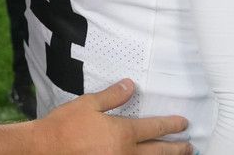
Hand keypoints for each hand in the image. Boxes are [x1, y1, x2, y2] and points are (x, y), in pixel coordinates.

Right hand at [35, 79, 191, 154]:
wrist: (44, 149)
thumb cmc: (64, 126)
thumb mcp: (88, 104)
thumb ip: (113, 96)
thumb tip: (130, 85)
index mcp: (122, 133)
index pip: (154, 127)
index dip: (171, 124)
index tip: (184, 123)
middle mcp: (125, 154)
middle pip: (158, 151)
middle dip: (176, 148)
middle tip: (190, 146)